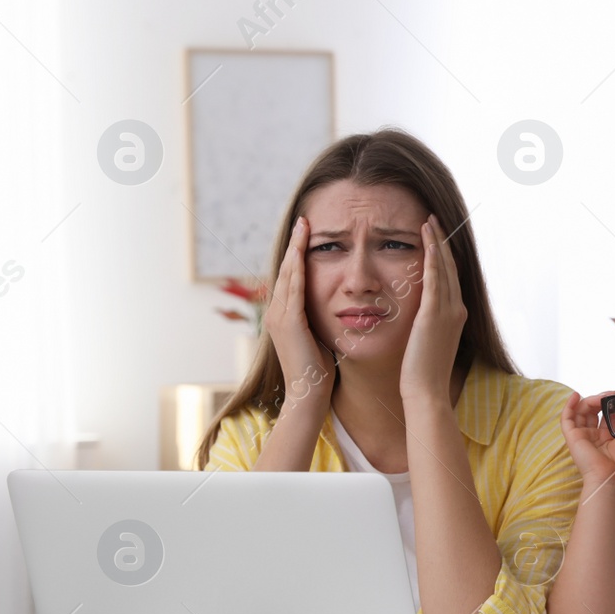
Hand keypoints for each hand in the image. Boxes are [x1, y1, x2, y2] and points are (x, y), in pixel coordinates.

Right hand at [264, 217, 333, 409]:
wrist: (309, 393)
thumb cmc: (319, 370)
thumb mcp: (319, 337)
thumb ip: (321, 320)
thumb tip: (337, 307)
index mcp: (285, 315)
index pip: (292, 277)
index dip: (299, 254)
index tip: (309, 234)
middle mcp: (277, 312)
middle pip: (286, 269)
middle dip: (295, 244)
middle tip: (303, 220)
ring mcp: (279, 316)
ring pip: (288, 273)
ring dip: (296, 248)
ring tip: (303, 226)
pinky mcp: (288, 322)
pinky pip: (293, 288)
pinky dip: (298, 267)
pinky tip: (303, 251)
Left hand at [400, 215, 468, 407]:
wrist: (426, 392)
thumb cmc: (422, 374)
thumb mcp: (428, 344)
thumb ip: (426, 326)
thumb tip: (418, 317)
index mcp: (456, 315)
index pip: (450, 278)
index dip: (444, 255)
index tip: (435, 237)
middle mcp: (457, 309)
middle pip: (451, 267)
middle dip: (442, 242)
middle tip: (434, 220)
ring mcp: (448, 311)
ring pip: (444, 268)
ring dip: (436, 242)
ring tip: (428, 222)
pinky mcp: (434, 315)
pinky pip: (435, 279)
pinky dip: (432, 258)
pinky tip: (427, 241)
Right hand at [559, 390, 614, 488]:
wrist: (610, 480)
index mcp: (606, 436)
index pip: (608, 413)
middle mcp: (593, 434)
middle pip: (595, 409)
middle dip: (605, 398)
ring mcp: (582, 435)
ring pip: (582, 410)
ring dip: (592, 399)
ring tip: (604, 396)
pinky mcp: (572, 437)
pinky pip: (567, 419)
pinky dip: (569, 406)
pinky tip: (576, 395)